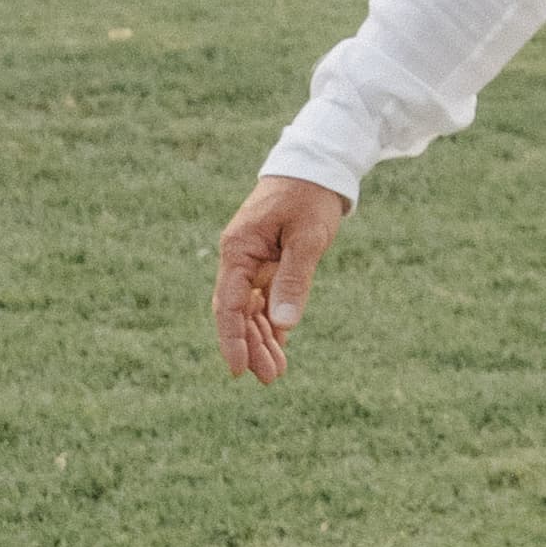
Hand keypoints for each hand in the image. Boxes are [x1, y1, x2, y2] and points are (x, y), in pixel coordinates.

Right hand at [214, 169, 347, 380]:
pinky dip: (270, 322)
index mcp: (239, 250)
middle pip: (237, 312)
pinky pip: (262, 299)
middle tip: (269, 379)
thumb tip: (284, 324)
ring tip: (275, 373)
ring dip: (261, 339)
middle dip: (250, 346)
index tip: (238, 370)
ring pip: (250, 309)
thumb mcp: (307, 239)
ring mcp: (251, 261)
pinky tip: (278, 347)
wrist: (316, 167)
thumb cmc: (310, 197)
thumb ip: (294, 279)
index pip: (229, 304)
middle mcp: (239, 258)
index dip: (231, 339)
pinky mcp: (266, 262)